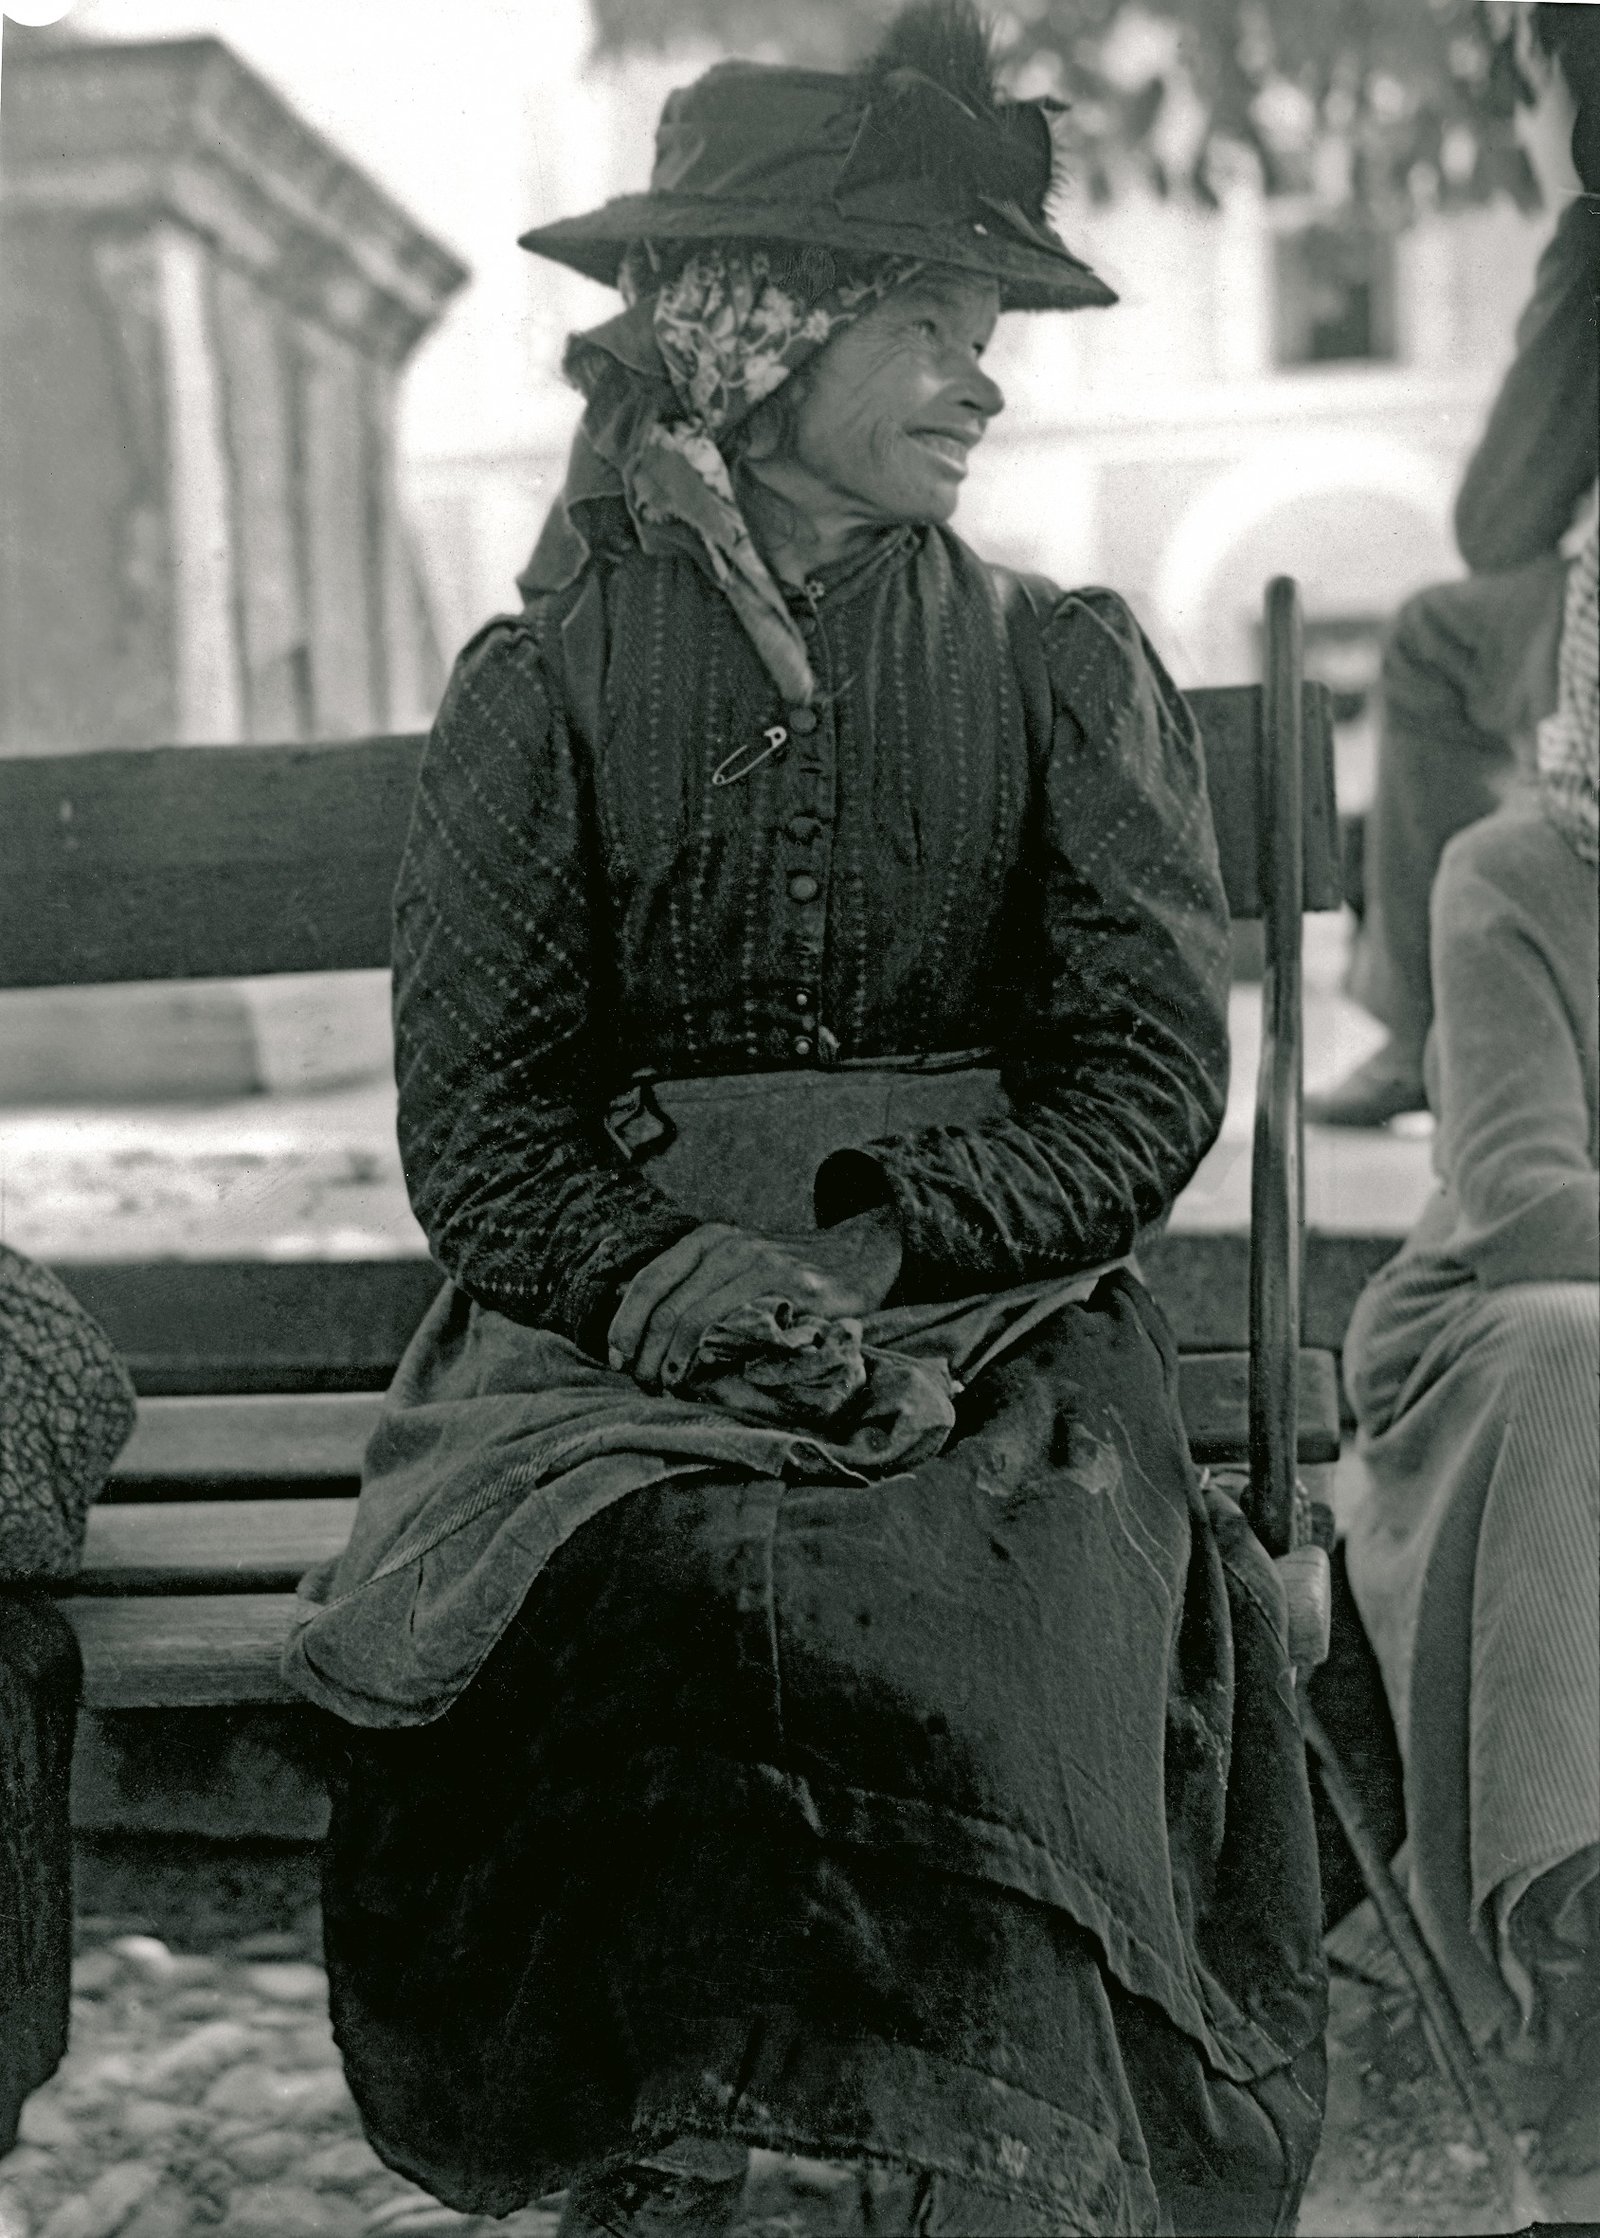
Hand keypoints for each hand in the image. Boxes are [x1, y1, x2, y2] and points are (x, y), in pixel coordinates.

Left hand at [607, 1208, 901, 1393]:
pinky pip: (740, 1326)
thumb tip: (634, 1324)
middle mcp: (730, 1245)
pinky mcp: (792, 1287)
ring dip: (674, 1361)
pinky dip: (714, 1357)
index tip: (616, 1359)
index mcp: (708, 1239)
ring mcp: (762, 1263)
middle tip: (643, 1386)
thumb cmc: (788, 1273)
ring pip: (696, 1318)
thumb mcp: (735, 1264)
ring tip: (668, 1388)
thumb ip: (694, 1284)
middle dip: (646, 1353)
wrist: (860, 1254)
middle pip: (667, 1306)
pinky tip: (708, 1378)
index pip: (649, 1281)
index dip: (624, 1324)